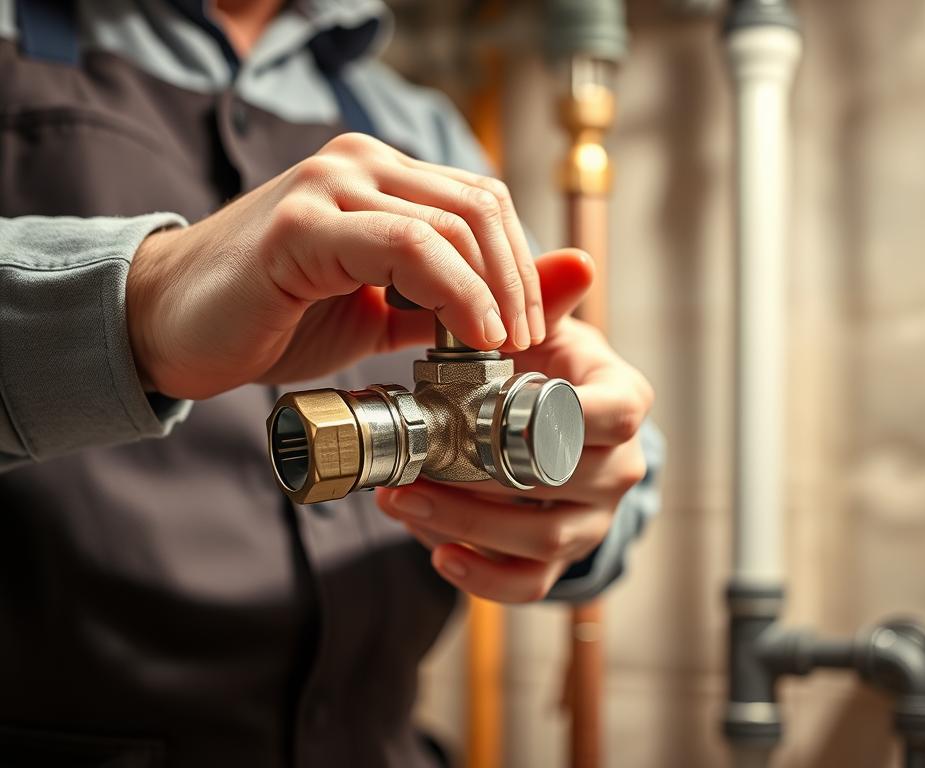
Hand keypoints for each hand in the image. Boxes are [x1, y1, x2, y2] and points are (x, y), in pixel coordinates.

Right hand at [126, 132, 544, 397]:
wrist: (170, 330)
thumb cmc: (277, 320)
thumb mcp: (390, 313)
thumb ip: (462, 299)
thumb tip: (562, 283)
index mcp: (378, 176)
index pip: (482, 201)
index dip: (522, 265)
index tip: (530, 329)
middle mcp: (357, 163)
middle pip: (479, 206)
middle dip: (519, 282)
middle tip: (524, 343)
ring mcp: (326, 185)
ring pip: (450, 223)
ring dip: (494, 292)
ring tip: (500, 346)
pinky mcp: (299, 223)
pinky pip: (404, 247)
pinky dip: (453, 293)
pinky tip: (468, 336)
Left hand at [377, 250, 653, 602]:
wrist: (549, 423)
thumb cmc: (544, 369)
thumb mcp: (544, 329)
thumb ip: (547, 300)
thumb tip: (576, 262)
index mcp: (623, 402)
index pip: (615, 416)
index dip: (560, 419)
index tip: (492, 416)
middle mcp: (621, 467)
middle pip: (565, 483)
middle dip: (486, 477)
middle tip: (416, 465)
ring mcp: (593, 518)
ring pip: (544, 537)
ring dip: (469, 524)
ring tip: (405, 502)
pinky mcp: (562, 557)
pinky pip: (532, 582)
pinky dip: (485, 577)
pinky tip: (439, 555)